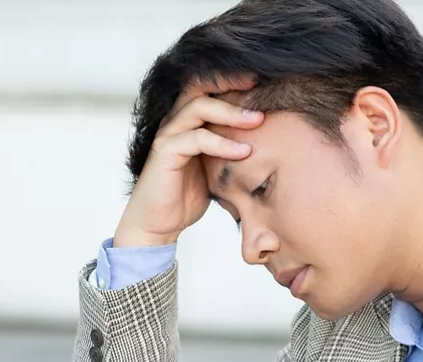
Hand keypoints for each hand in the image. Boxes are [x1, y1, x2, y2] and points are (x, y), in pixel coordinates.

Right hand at [114, 75, 263, 247]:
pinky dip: (223, 144)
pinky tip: (244, 152)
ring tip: (258, 121)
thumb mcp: (214, 165)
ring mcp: (168, 134)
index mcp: (186, 119)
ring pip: (199, 107)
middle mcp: (175, 120)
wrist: (157, 222)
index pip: (207, 86)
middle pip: (200, 84)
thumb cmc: (186, 194)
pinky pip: (197, 139)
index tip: (261, 80)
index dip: (231, 78)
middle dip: (230, 80)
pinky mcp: (165, 152)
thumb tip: (265, 138)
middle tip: (260, 84)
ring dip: (232, 113)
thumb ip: (229, 146)